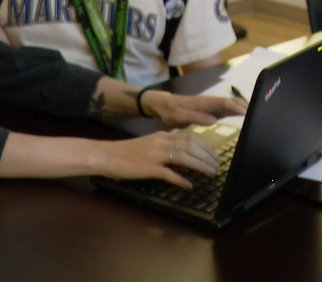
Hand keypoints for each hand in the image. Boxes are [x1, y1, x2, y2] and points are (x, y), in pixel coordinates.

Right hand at [94, 131, 218, 188]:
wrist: (105, 155)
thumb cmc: (124, 153)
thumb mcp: (147, 144)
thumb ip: (164, 146)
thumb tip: (182, 153)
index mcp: (161, 136)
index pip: (189, 138)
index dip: (205, 147)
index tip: (214, 155)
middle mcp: (160, 142)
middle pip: (190, 145)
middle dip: (207, 156)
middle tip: (217, 165)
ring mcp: (154, 154)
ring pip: (184, 157)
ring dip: (200, 165)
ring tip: (210, 173)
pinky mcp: (148, 167)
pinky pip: (169, 173)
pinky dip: (181, 179)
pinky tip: (188, 185)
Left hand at [141, 90, 247, 127]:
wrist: (162, 104)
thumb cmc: (171, 111)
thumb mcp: (179, 116)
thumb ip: (195, 117)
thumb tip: (213, 120)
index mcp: (203, 102)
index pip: (224, 102)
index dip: (237, 107)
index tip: (249, 112)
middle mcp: (209, 101)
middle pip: (231, 101)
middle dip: (244, 106)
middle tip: (259, 114)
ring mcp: (210, 103)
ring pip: (229, 103)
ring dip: (242, 106)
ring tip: (255, 114)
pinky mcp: (209, 107)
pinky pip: (225, 106)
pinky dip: (235, 109)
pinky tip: (242, 114)